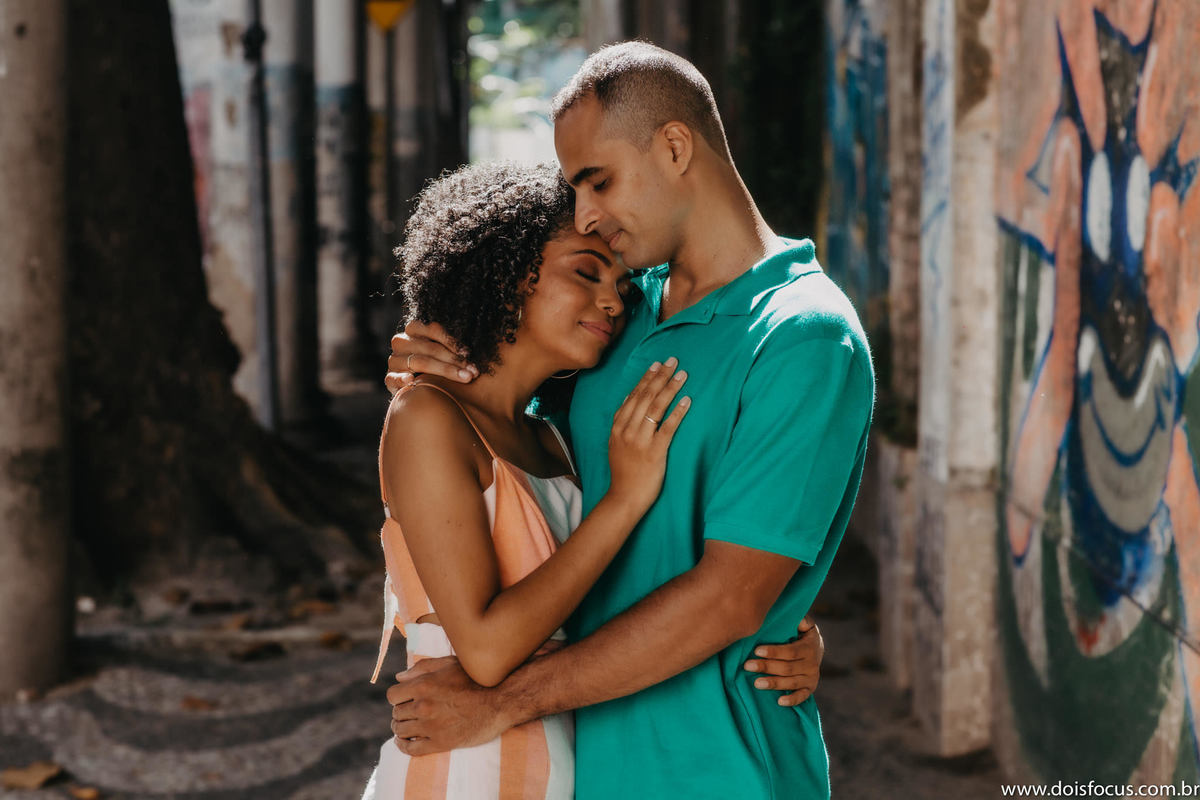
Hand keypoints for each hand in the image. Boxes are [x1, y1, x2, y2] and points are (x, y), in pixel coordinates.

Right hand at [385, 321, 478, 393]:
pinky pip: (393, 378)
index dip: (452, 341)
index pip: (433, 329)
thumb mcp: (443, 351)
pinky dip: (402, 379)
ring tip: (463, 378)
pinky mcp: (389, 378)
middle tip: (473, 372)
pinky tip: (412, 381)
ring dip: (444, 370)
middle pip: (430, 348)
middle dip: (454, 360)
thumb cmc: (436, 365)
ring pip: (419, 361)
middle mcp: (402, 342)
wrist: (416, 385)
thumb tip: (470, 352)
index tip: (469, 353)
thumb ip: (451, 347)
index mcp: (414, 330)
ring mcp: (394, 360)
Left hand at [386, 656, 511, 754]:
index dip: (398, 697)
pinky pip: (411, 749)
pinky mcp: (440, 742)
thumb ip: (422, 668)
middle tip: (409, 712)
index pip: (393, 695)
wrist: (500, 700)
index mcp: (424, 685)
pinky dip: (403, 746)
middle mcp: (424, 706)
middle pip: (396, 713)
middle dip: (401, 712)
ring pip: (401, 730)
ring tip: (407, 726)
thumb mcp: (449, 664)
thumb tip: (399, 676)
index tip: (405, 698)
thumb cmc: (475, 679)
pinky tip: (404, 741)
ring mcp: (431, 726)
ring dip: (401, 728)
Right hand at [607, 358, 690, 510]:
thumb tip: (629, 400)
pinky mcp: (655, 452)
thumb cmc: (624, 472)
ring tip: (682, 375)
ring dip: (670, 388)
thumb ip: (622, 423)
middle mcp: (628, 430)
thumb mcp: (616, 444)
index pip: (633, 396)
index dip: (646, 379)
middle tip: (673, 361)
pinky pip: (668, 427)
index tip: (657, 365)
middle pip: (645, 397)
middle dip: (660, 377)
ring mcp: (641, 440)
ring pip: (656, 408)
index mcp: (618, 426)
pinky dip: (678, 412)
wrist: (624, 497)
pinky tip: (687, 400)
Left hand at [743, 616, 824, 706]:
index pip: (790, 652)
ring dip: (774, 683)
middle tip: (748, 666)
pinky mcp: (810, 688)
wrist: (816, 648)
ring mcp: (811, 677)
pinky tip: (779, 701)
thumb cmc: (801, 633)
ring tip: (756, 683)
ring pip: (791, 683)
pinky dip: (792, 700)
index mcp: (809, 647)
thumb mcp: (804, 624)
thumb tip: (796, 618)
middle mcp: (811, 664)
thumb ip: (800, 620)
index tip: (756, 651)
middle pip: (787, 668)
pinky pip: (802, 696)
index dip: (774, 652)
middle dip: (766, 667)